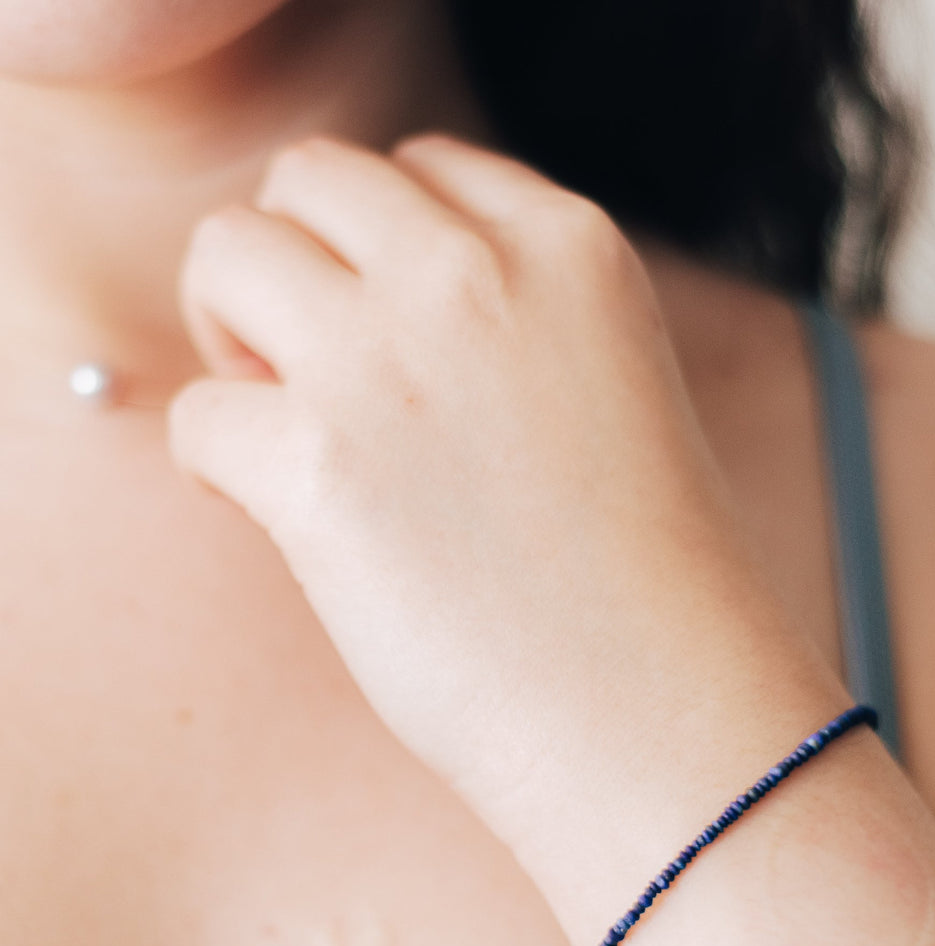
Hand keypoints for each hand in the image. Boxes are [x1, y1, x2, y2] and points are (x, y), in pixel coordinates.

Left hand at [167, 132, 797, 830]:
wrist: (661, 711)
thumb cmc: (643, 579)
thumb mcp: (611, 390)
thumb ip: (512, 325)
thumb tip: (364, 317)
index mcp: (571, 249)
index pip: (422, 167)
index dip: (379, 246)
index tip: (387, 329)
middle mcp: (477, 275)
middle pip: (307, 181)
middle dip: (289, 260)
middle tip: (304, 366)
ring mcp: (392, 362)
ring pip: (227, 252)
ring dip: (229, 331)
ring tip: (281, 425)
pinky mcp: (318, 467)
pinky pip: (196, 413)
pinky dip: (215, 462)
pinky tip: (277, 517)